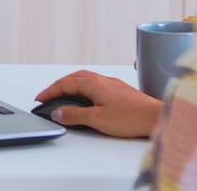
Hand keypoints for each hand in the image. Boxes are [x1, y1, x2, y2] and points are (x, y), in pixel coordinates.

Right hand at [36, 70, 162, 137]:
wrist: (157, 117)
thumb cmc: (131, 117)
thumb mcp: (97, 119)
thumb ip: (75, 115)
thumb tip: (57, 112)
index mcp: (93, 83)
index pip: (64, 84)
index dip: (50, 92)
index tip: (40, 99)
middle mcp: (101, 79)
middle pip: (73, 78)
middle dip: (58, 86)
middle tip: (47, 96)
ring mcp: (112, 83)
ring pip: (84, 79)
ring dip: (70, 85)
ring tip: (62, 95)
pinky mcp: (120, 90)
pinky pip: (94, 83)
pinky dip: (82, 87)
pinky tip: (86, 96)